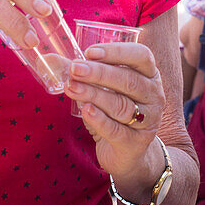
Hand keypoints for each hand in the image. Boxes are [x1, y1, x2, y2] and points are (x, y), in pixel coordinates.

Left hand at [65, 42, 164, 178]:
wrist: (127, 152)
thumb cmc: (115, 113)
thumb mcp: (106, 89)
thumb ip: (83, 73)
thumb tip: (50, 59)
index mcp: (150, 75)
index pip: (141, 56)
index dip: (117, 51)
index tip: (90, 52)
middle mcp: (154, 96)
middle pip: (129, 80)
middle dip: (99, 73)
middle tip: (75, 69)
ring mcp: (148, 120)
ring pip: (122, 105)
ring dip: (94, 94)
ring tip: (72, 88)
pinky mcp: (136, 143)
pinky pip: (117, 130)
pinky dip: (100, 119)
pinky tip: (85, 110)